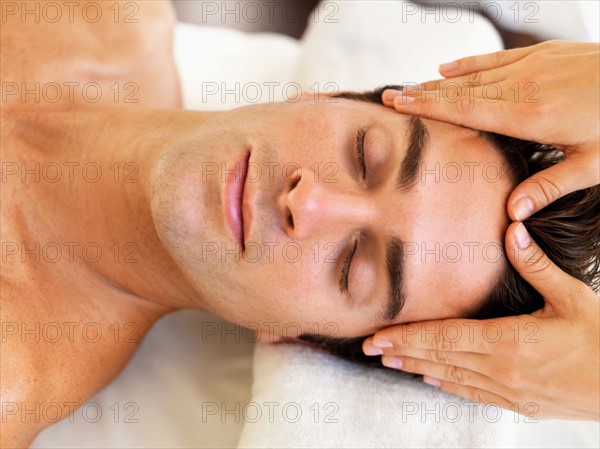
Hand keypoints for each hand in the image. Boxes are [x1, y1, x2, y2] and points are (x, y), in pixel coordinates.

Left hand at [363, 221, 599, 420]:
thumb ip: (537, 266)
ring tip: (389, 363)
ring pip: (450, 377)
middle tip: (369, 347)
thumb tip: (512, 230)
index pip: (444, 336)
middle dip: (400, 352)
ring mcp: (509, 390)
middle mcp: (501, 369)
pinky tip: (431, 381)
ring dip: (416, 369)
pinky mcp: (520, 403)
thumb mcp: (574, 297)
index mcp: (509, 341)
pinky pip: (473, 394)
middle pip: (438, 357)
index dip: (408, 336)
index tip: (379, 335)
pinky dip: (448, 385)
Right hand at [382, 40, 599, 220]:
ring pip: (472, 74)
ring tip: (408, 86)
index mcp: (530, 116)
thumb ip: (549, 186)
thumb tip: (511, 214)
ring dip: (437, 81)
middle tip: (388, 95)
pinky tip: (446, 66)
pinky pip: (495, 58)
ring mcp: (532, 66)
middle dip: (420, 93)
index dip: (428, 107)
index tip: (398, 104)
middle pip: (459, 91)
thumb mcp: (594, 164)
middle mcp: (524, 87)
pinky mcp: (543, 54)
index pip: (465, 111)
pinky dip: (468, 64)